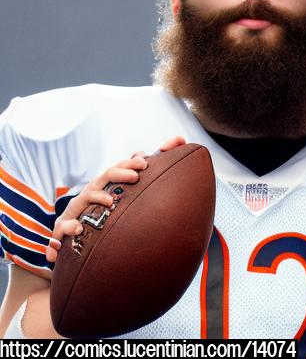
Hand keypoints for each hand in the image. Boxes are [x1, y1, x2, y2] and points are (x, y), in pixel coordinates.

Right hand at [46, 137, 185, 262]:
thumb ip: (151, 168)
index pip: (121, 167)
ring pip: (85, 198)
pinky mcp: (64, 226)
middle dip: (119, 173)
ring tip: (111, 201)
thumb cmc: (104, 203)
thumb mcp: (126, 187)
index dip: (132, 163)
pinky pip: (63, 227)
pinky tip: (79, 229)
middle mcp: (93, 191)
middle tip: (136, 176)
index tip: (146, 162)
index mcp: (108, 183)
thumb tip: (179, 139)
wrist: (73, 228)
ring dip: (98, 197)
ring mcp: (78, 207)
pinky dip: (68, 228)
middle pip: (106, 176)